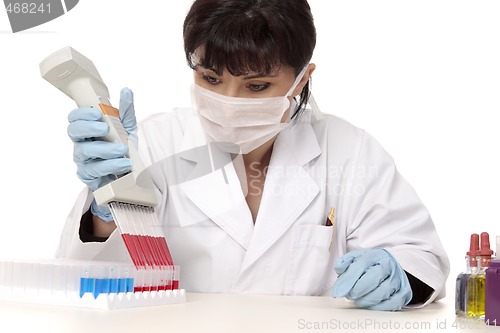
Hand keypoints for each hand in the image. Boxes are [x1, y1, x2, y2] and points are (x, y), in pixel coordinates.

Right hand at [67, 87, 136, 220]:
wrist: (128, 174)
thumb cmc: (121, 148)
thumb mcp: (126, 129)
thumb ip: (125, 111)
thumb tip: (126, 91)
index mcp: (87, 129)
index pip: (75, 118)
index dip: (82, 113)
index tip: (97, 112)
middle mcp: (81, 143)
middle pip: (73, 132)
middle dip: (89, 128)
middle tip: (105, 128)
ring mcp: (83, 160)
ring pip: (85, 151)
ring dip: (105, 149)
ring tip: (123, 150)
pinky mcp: (88, 176)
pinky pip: (95, 170)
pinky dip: (111, 166)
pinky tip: (124, 164)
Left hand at [332, 248, 411, 310]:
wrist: (393, 267)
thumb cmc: (372, 264)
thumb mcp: (357, 258)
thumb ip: (345, 262)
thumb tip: (339, 268)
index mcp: (376, 255)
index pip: (361, 265)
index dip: (348, 279)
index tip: (338, 291)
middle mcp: (389, 266)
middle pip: (372, 279)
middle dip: (357, 290)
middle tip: (349, 294)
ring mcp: (398, 280)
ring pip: (381, 293)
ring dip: (365, 300)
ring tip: (359, 298)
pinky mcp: (404, 293)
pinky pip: (391, 304)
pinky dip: (378, 307)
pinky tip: (371, 304)